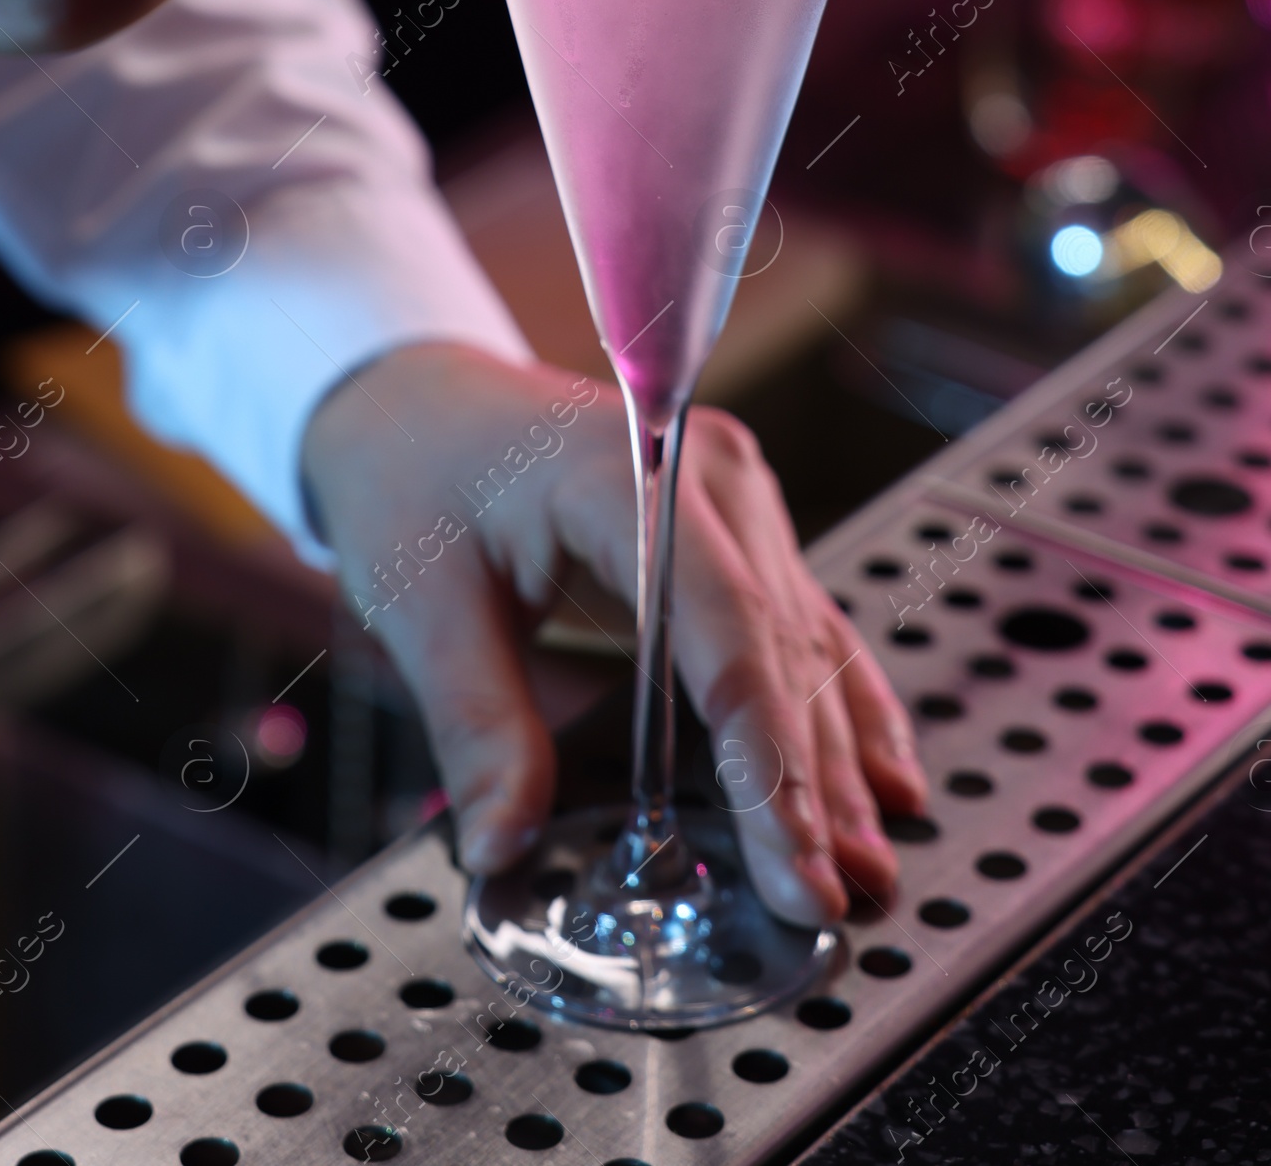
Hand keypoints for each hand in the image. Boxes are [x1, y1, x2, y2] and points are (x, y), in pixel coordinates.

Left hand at [302, 344, 927, 927]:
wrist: (417, 396)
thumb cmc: (414, 477)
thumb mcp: (420, 601)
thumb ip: (475, 727)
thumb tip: (504, 847)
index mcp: (628, 473)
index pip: (724, 628)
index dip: (765, 757)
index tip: (789, 859)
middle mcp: (708, 474)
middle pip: (778, 645)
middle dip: (810, 783)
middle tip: (827, 901)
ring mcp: (733, 496)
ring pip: (804, 644)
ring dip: (836, 761)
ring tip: (864, 871)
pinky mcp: (736, 528)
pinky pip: (800, 625)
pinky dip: (836, 708)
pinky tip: (882, 780)